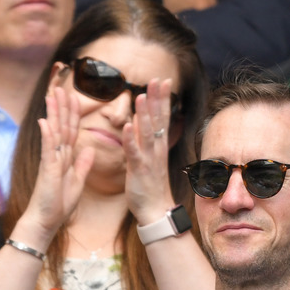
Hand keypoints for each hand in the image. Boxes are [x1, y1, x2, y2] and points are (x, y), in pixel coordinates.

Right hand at [14, 87, 94, 248]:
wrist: (46, 222)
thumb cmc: (58, 205)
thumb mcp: (77, 182)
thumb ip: (82, 165)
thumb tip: (89, 150)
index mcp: (65, 158)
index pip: (70, 131)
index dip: (73, 114)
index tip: (75, 97)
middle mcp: (56, 156)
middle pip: (61, 126)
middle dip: (62, 107)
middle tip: (62, 86)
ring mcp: (50, 161)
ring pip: (54, 132)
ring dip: (54, 113)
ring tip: (53, 95)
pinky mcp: (47, 169)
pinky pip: (48, 149)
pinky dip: (47, 134)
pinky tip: (46, 120)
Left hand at [124, 78, 176, 225]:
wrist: (155, 210)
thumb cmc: (150, 185)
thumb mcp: (148, 159)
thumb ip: (144, 140)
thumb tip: (139, 122)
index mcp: (158, 146)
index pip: (162, 117)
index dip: (161, 99)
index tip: (162, 80)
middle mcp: (156, 150)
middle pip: (158, 120)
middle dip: (157, 99)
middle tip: (157, 79)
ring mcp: (148, 159)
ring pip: (147, 133)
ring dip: (144, 114)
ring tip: (141, 96)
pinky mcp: (138, 170)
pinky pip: (134, 152)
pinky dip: (130, 139)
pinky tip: (128, 126)